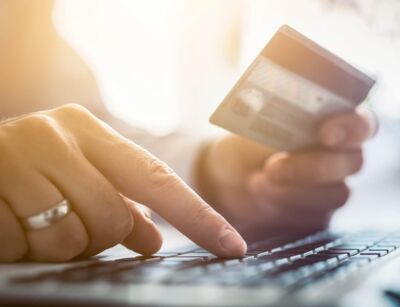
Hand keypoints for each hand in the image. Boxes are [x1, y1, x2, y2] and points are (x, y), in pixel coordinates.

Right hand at [0, 104, 245, 261]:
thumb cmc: (28, 168)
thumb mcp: (76, 174)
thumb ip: (117, 202)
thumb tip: (154, 239)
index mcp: (87, 129)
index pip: (157, 180)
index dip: (199, 217)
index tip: (233, 246)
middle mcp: (54, 134)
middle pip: (113, 218)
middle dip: (97, 237)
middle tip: (70, 223)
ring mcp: (13, 158)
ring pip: (69, 239)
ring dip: (57, 246)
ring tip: (35, 221)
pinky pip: (20, 246)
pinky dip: (19, 248)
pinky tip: (8, 221)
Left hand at [198, 108, 376, 235]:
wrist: (226, 174)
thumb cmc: (247, 138)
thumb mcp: (256, 119)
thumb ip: (280, 107)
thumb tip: (290, 85)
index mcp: (336, 122)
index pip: (363, 124)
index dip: (352, 127)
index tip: (326, 133)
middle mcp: (342, 155)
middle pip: (352, 162)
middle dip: (313, 166)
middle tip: (273, 166)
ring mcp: (333, 187)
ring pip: (337, 194)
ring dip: (294, 190)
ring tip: (256, 182)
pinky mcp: (317, 215)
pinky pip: (316, 217)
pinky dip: (286, 207)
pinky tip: (259, 194)